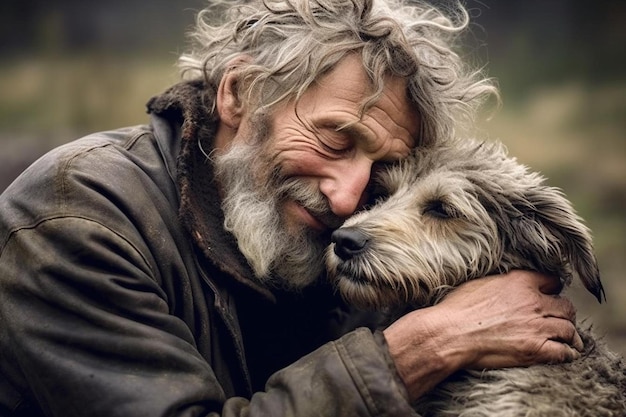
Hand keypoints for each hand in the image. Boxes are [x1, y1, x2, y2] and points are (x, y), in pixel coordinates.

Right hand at [383, 270, 581, 400]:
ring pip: (569, 329)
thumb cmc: (457, 309)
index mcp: (520, 282)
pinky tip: (564, 355)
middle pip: (566, 307)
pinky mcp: (536, 349)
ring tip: (571, 341)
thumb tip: (506, 286)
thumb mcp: (480, 284)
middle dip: (565, 314)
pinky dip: (566, 354)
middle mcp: (533, 302)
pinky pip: (564, 352)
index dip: (553, 290)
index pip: (552, 281)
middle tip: (562, 321)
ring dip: (570, 336)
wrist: (451, 334)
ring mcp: (537, 326)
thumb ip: (502, 283)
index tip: (551, 296)